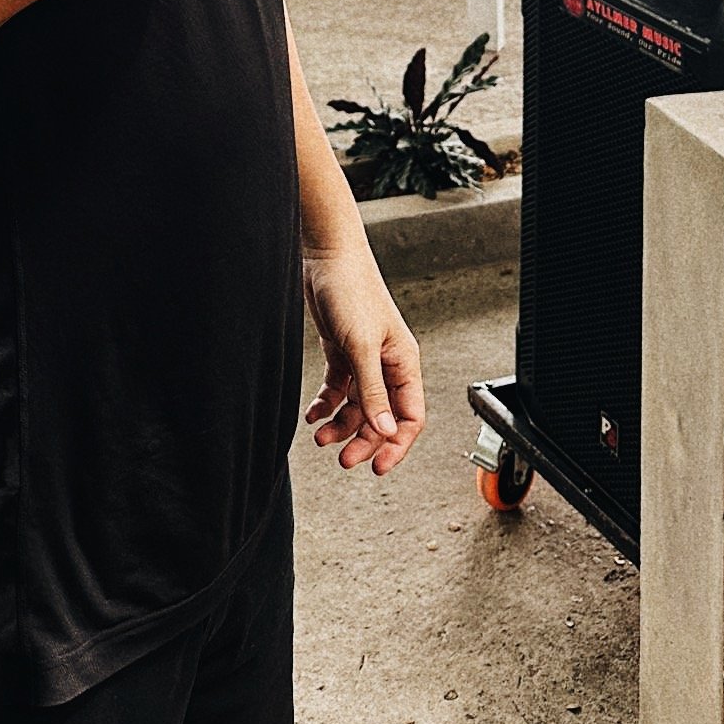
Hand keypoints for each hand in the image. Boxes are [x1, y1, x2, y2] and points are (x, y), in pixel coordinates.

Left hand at [302, 242, 424, 474]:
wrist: (325, 256)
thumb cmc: (352, 289)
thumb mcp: (361, 345)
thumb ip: (373, 389)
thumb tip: (385, 429)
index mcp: (403, 363)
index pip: (410, 416)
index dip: (397, 444)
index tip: (377, 467)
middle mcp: (386, 364)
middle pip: (382, 417)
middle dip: (364, 440)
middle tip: (344, 459)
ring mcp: (363, 359)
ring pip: (358, 406)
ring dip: (341, 425)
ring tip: (321, 438)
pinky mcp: (341, 351)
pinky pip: (338, 390)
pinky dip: (326, 405)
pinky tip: (313, 415)